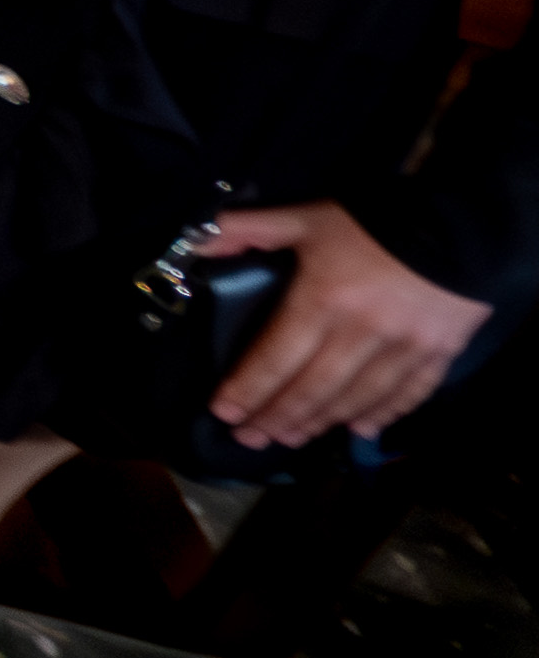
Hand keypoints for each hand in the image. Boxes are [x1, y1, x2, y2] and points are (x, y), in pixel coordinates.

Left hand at [200, 203, 492, 448]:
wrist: (461, 226)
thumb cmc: (373, 223)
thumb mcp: (306, 218)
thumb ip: (248, 229)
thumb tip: (196, 243)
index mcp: (322, 301)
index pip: (276, 357)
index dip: (247, 389)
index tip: (223, 412)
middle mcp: (361, 334)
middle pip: (312, 389)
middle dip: (275, 418)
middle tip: (248, 439)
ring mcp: (404, 350)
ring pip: (355, 399)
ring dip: (320, 423)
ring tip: (290, 439)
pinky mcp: (439, 355)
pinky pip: (407, 394)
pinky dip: (381, 414)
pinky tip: (359, 429)